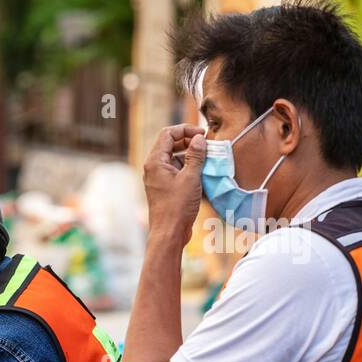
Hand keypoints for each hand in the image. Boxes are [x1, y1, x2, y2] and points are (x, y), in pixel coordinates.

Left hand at [143, 124, 205, 247]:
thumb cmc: (178, 206)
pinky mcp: (165, 187)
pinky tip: (202, 171)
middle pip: (170, 143)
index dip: (186, 129)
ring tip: (208, 158)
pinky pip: (177, 170)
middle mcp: (154, 167)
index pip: (168, 133)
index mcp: (155, 161)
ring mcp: (159, 177)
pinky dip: (189, 167)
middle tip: (207, 145)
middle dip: (189, 140)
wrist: (169, 232)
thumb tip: (199, 139)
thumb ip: (195, 155)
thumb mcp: (191, 177)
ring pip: (175, 157)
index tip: (203, 134)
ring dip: (191, 154)